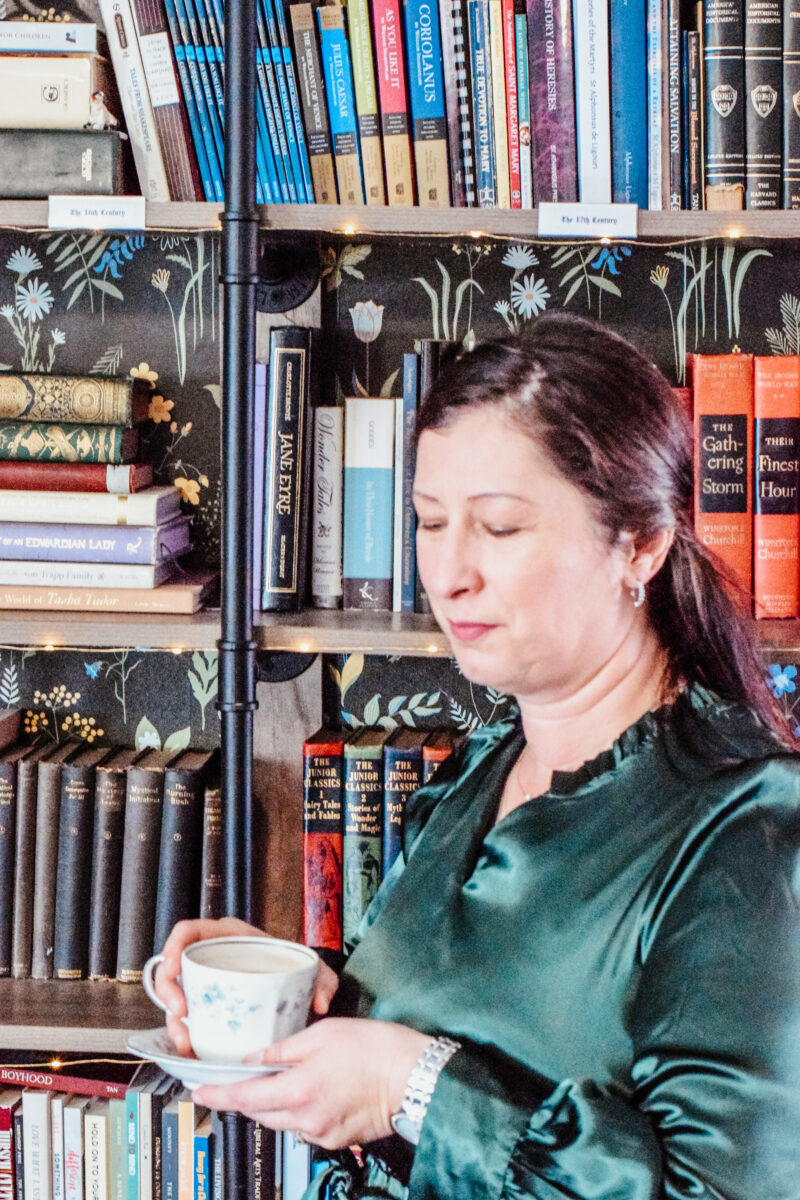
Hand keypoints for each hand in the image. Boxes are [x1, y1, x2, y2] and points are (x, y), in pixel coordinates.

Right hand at [152, 918, 339, 1054]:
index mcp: (228, 936)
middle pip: (171, 968)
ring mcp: (205, 984)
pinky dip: (185, 1036)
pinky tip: (193, 1050)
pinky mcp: (206, 1008)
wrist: (298, 986)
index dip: (173, 946)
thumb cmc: (297, 967)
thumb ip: (323, 980)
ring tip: (187, 1042)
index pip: (189, 931)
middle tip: (181, 1013)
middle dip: (168, 992)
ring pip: (175, 999)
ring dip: (175, 1023)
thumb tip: (320, 1004)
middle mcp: (211, 958)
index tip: (173, 967)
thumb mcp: (312, 968)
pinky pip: (187, 1021)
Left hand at [191, 1017, 433, 1149]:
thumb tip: (254, 1059)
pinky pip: (304, 1127)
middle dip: (247, 1096)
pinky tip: (310, 1090)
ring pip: (282, 1121)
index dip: (218, 1095)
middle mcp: (305, 1119)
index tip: (198, 1091)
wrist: (413, 1075)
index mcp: (298, 1090)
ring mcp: (321, 1133)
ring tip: (280, 1078)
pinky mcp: (336, 1139)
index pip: (245, 1098)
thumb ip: (283, 1050)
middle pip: (260, 1113)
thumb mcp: (322, 1035)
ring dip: (273, 1103)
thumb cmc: (373, 1048)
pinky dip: (298, 1111)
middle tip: (239, 1077)